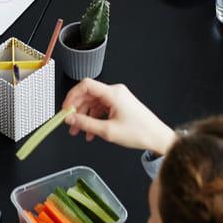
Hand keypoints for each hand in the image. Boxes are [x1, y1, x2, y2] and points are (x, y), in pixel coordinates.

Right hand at [62, 79, 177, 154]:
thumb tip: (69, 119)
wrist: (158, 137)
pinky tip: (91, 133)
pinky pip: (101, 108)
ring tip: (79, 133)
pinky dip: (94, 119)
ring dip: (85, 117)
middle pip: (88, 95)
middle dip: (77, 110)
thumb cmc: (139, 133)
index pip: (86, 85)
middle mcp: (115, 92)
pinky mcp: (120, 105)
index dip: (72, 96)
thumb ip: (85, 124)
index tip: (65, 109)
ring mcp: (118, 98)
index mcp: (113, 93)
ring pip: (94, 103)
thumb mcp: (108, 131)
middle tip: (69, 124)